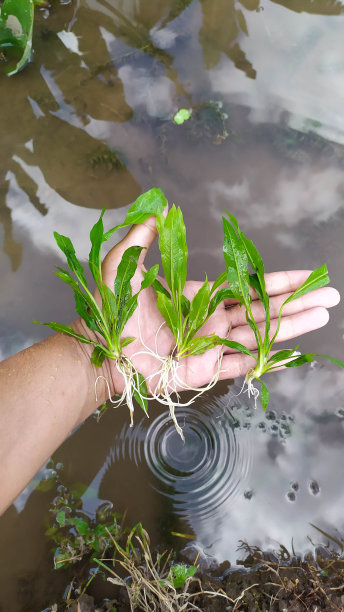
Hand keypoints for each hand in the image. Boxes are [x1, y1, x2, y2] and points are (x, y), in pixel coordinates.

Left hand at [74, 216, 339, 404]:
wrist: (99, 352)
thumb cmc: (109, 310)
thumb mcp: (124, 266)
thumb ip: (141, 239)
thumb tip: (158, 211)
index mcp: (201, 296)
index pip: (248, 286)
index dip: (278, 280)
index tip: (305, 275)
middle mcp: (212, 320)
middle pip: (264, 310)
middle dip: (297, 302)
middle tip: (330, 296)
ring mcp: (211, 346)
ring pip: (260, 336)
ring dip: (291, 327)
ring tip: (322, 316)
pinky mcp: (205, 370)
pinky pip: (240, 366)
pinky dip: (264, 360)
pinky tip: (289, 353)